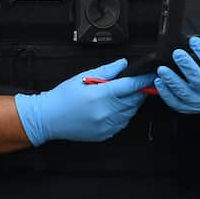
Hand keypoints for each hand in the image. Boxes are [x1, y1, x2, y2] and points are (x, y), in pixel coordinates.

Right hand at [13, 58, 153, 145]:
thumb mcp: (83, 77)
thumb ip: (107, 70)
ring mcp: (105, 125)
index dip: (143, 80)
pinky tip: (116, 108)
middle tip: (138, 84)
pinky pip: (123, 123)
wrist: (48, 118)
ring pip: (130, 112)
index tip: (151, 76)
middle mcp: (105, 111)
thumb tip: (123, 64)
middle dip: (139, 91)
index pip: (130, 86)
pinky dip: (124, 115)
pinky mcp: (105, 134)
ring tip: (123, 95)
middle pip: (134, 100)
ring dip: (132, 103)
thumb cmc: (63, 97)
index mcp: (100, 95)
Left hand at [155, 37, 199, 113]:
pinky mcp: (188, 108)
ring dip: (172, 81)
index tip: (194, 41)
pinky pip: (175, 103)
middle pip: (198, 80)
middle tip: (177, 54)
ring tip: (163, 69)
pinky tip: (160, 83)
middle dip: (186, 66)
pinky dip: (166, 94)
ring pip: (184, 93)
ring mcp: (199, 102)